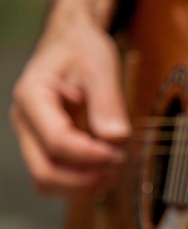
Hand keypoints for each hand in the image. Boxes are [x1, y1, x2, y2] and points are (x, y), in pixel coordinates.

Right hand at [10, 0, 130, 196]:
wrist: (72, 43)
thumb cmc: (83, 49)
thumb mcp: (100, 65)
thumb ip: (107, 101)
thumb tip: (116, 138)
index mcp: (33, 96)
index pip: (56, 140)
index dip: (90, 154)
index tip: (118, 152)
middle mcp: (26, 122)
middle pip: (46, 172)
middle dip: (87, 177)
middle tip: (119, 163)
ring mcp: (33, 138)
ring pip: (48, 182)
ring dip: (85, 185)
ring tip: (116, 167)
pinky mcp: (46, 147)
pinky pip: (59, 178)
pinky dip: (84, 181)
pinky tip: (108, 167)